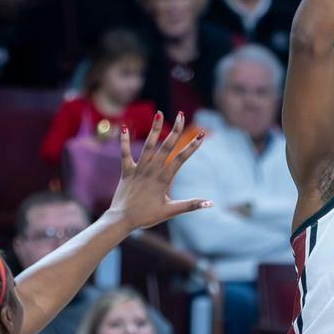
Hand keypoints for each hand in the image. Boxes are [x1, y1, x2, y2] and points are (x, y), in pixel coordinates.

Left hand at [106, 113, 209, 232]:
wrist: (122, 220)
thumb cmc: (147, 217)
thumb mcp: (170, 211)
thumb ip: (190, 205)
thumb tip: (210, 203)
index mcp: (163, 180)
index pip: (181, 159)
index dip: (192, 147)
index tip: (201, 135)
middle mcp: (151, 171)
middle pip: (166, 147)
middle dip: (175, 130)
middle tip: (181, 115)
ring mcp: (138, 170)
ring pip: (148, 146)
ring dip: (154, 129)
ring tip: (158, 114)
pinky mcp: (126, 171)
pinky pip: (125, 154)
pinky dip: (124, 141)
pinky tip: (123, 128)